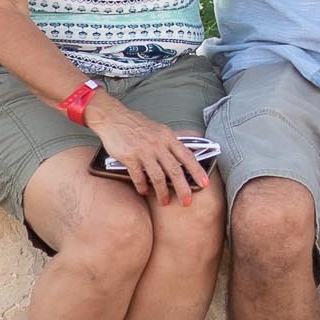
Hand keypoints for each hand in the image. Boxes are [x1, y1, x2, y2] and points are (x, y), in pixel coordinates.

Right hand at [84, 94, 203, 205]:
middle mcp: (158, 145)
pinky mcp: (129, 157)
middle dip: (183, 188)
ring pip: (157, 177)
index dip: (197, 171)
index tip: (204, 183)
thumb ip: (170, 144)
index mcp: (168, 138)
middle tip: (187, 202)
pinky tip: (144, 191)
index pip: (187, 156)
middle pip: (175, 170)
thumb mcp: (160, 130)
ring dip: (162, 191)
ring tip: (164, 201)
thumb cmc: (138, 125)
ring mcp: (144, 151)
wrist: (114, 118)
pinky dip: (142, 186)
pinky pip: (138, 176)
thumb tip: (183, 157)